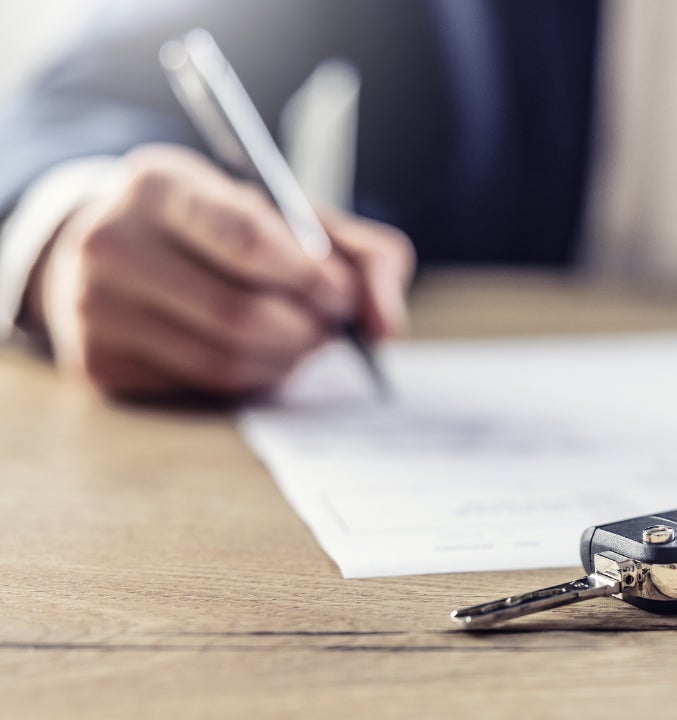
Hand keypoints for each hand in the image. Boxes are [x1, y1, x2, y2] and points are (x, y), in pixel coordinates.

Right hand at [21, 144, 415, 398]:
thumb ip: (363, 254)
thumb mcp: (290, 212)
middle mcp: (110, 242)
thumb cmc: (220, 225)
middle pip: (240, 313)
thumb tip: (386, 327)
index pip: (246, 238)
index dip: (309, 276)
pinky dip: (251, 378)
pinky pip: (202, 387)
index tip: (341, 293)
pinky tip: (259, 352)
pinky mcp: (98, 362)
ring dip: (287, 359)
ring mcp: (94, 307)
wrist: (118, 241)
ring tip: (303, 337)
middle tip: (331, 324)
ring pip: (225, 361)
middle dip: (307, 327)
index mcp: (159, 184)